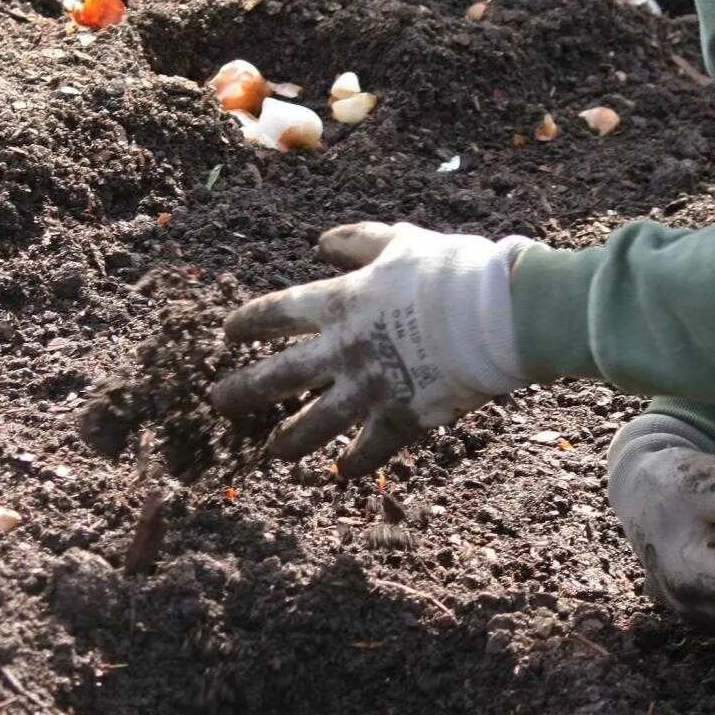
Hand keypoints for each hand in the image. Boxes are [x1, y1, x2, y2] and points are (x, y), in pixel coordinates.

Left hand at [211, 222, 536, 475]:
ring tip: (271, 453)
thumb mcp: (400, 242)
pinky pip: (369, 450)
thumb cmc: (451, 271)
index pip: (278, 314)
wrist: (495, 315)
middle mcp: (344, 350)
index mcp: (341, 303)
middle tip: (218, 403)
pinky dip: (354, 462)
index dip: (250, 323)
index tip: (229, 333)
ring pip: (314, 424)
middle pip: (279, 378)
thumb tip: (322, 243)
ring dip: (289, 440)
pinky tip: (341, 473)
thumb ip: (358, 242)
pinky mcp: (400, 418)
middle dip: (243, 391)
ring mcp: (369, 389)